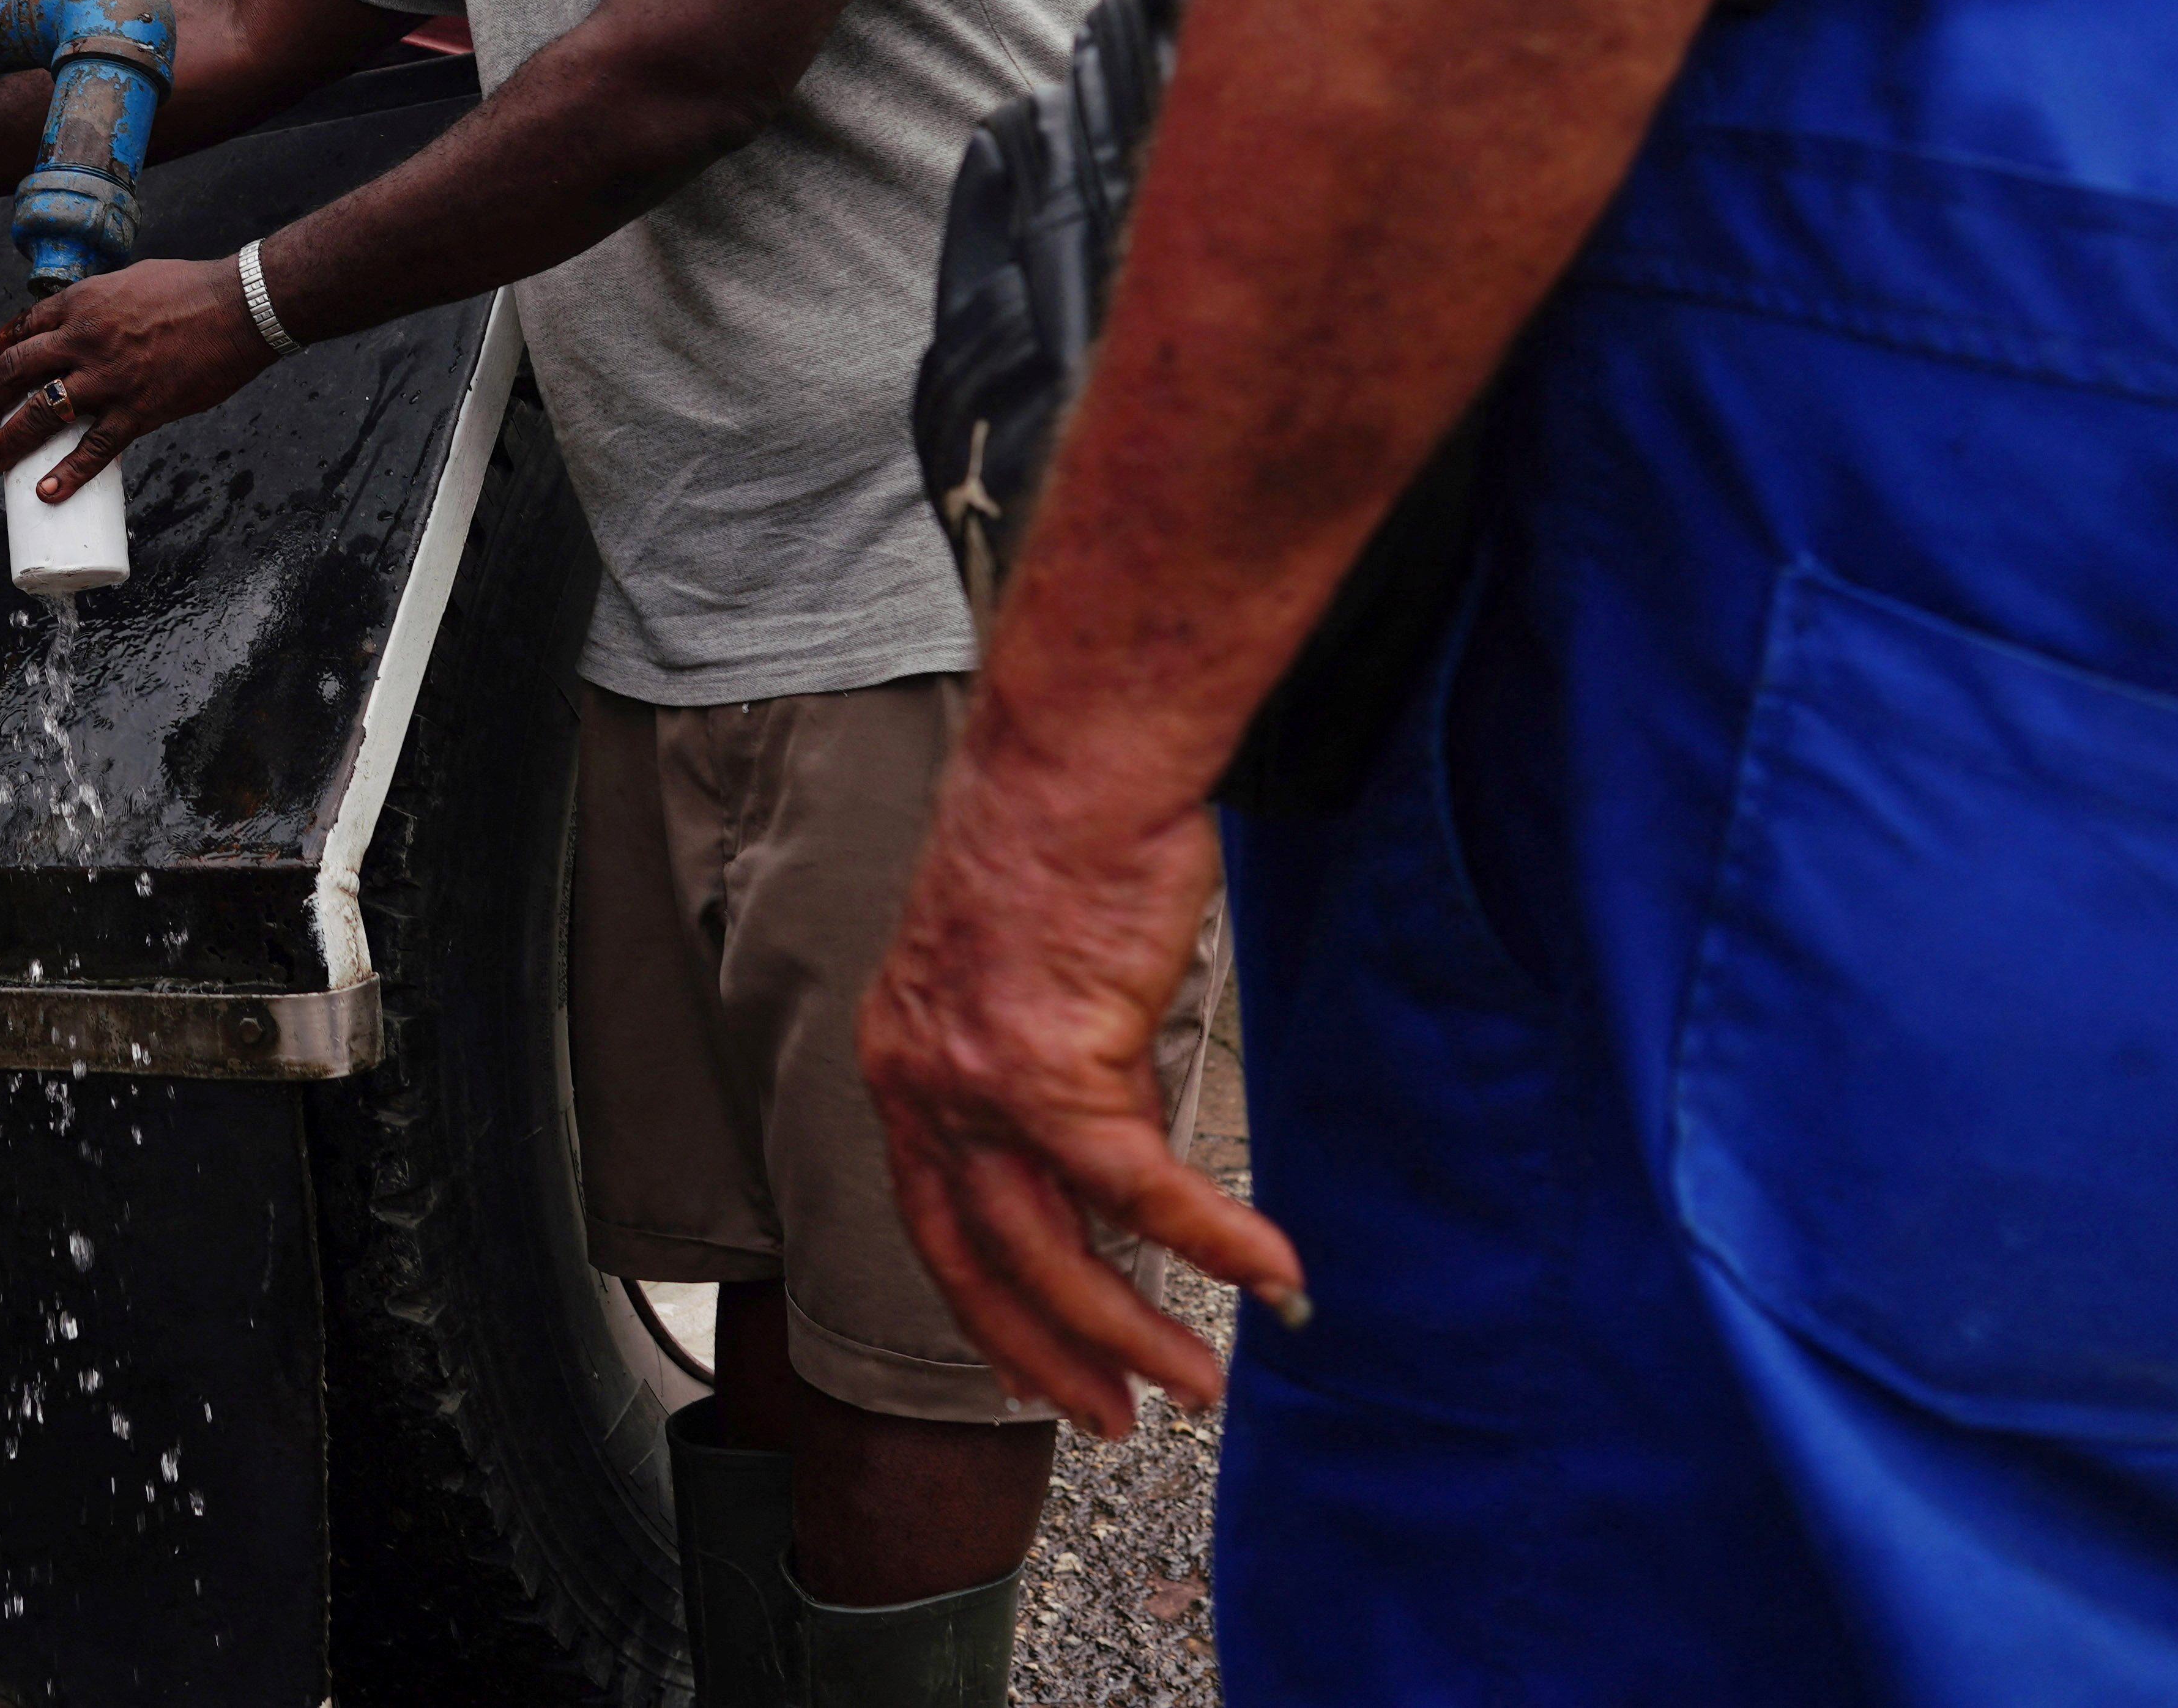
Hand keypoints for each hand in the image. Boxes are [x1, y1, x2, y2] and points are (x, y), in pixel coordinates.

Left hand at [0, 256, 276, 501]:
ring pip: (42, 413)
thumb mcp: (131, 282)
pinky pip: (95, 449)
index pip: (22, 328)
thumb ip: (103, 304)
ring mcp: (109, 378)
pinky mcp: (138, 410)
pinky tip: (48, 491)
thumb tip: (89, 324)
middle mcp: (84, 339)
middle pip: (17, 370)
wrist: (239, 308)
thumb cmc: (192, 289)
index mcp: (81, 303)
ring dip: (11, 439)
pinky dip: (68, 474)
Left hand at [855, 695, 1301, 1438]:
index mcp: (906, 1059)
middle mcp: (918, 1079)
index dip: (988, 1309)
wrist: (1076, 761)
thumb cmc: (1069, 843)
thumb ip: (1060, 1076)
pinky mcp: (1047, 1065)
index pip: (935, 1221)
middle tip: (1116, 1416)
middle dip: (1049, 1355)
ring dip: (1132, 1329)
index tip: (1035, 1372)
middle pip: (977, 1262)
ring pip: (1051, 1249)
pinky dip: (1209, 1239)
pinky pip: (1139, 1189)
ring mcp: (973, 1079)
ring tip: (1203, 1379)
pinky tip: (1271, 1273)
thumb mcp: (1034, 978)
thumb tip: (1119, 1164)